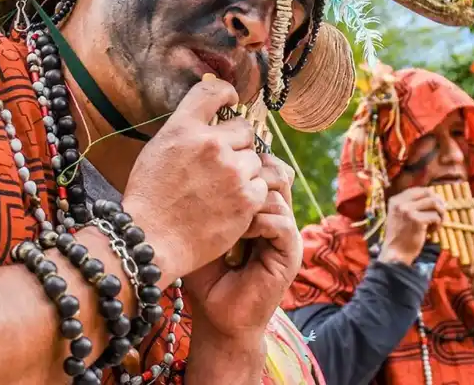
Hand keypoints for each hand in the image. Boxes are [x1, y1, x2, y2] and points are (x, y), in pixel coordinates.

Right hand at [123, 78, 267, 287]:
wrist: (152, 240)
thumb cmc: (149, 198)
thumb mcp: (157, 150)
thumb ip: (185, 131)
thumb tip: (208, 120)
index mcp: (183, 127)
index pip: (213, 91)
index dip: (226, 93)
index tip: (230, 101)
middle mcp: (210, 144)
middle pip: (244, 129)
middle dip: (236, 144)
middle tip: (221, 165)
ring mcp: (231, 171)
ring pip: (255, 158)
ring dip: (244, 170)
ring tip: (222, 189)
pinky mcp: (247, 198)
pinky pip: (262, 185)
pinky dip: (250, 193)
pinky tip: (231, 204)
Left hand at [183, 153, 302, 340]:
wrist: (217, 315)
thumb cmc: (203, 271)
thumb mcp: (198, 225)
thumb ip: (199, 195)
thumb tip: (183, 157)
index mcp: (257, 205)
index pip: (260, 165)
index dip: (241, 157)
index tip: (213, 158)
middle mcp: (275, 215)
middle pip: (275, 171)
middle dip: (247, 171)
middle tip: (220, 178)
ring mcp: (285, 233)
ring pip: (277, 192)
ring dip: (248, 197)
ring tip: (225, 209)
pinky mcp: (290, 254)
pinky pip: (282, 222)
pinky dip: (258, 221)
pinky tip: (239, 229)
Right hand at [378, 187, 445, 265]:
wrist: (395, 253)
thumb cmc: (400, 236)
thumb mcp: (401, 216)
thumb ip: (412, 205)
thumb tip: (436, 197)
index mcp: (395, 200)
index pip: (419, 190)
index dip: (431, 196)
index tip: (436, 206)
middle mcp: (400, 203)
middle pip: (428, 193)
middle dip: (438, 203)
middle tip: (440, 215)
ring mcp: (408, 211)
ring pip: (434, 203)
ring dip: (440, 214)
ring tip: (436, 224)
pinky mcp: (416, 220)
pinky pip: (435, 217)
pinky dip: (438, 224)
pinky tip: (432, 232)